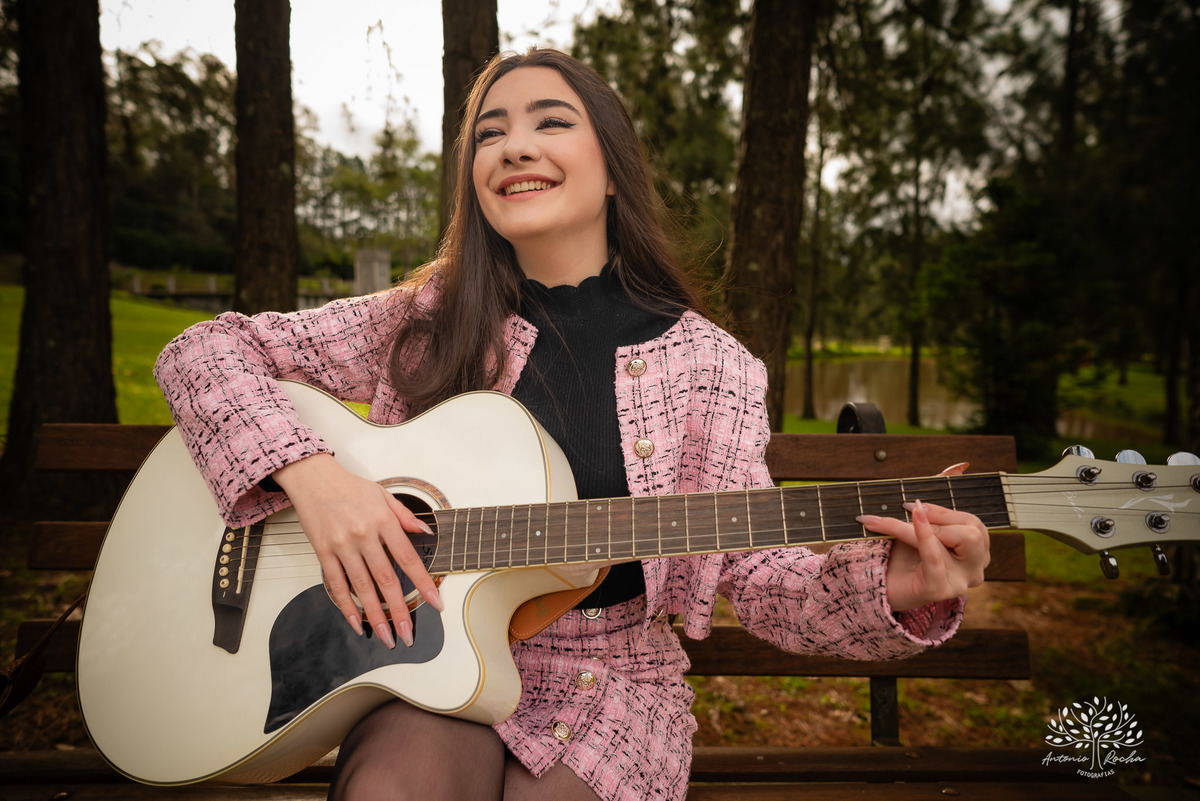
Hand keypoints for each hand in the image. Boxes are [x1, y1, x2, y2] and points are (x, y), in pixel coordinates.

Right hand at [272, 453, 442, 647]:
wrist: (313, 478)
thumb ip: (405, 517)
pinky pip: (336, 585)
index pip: (408, 558)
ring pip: (362, 588)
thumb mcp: (383, 494)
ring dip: (374, 616)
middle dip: (399, 610)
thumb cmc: (350, 487)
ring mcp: (342, 546)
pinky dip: (346, 606)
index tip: (435, 603)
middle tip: (408, 633)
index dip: (423, 583)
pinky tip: (356, 623)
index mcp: (383, 521)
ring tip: (386, 637)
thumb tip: (426, 534)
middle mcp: (363, 535)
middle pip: (386, 580)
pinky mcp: (323, 552)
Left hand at [855, 464, 989, 611]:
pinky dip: (924, 535)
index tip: (914, 504)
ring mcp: (960, 582)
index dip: (944, 511)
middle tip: (909, 511)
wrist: (879, 581)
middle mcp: (975, 570)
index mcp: (977, 552)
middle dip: (941, 518)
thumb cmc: (904, 551)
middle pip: (975, 531)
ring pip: (957, 541)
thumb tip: (961, 465)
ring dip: (923, 527)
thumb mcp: (924, 520)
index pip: (973, 523)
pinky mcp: (940, 589)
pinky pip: (936, 557)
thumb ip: (941, 491)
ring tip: (896, 523)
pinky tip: (914, 519)